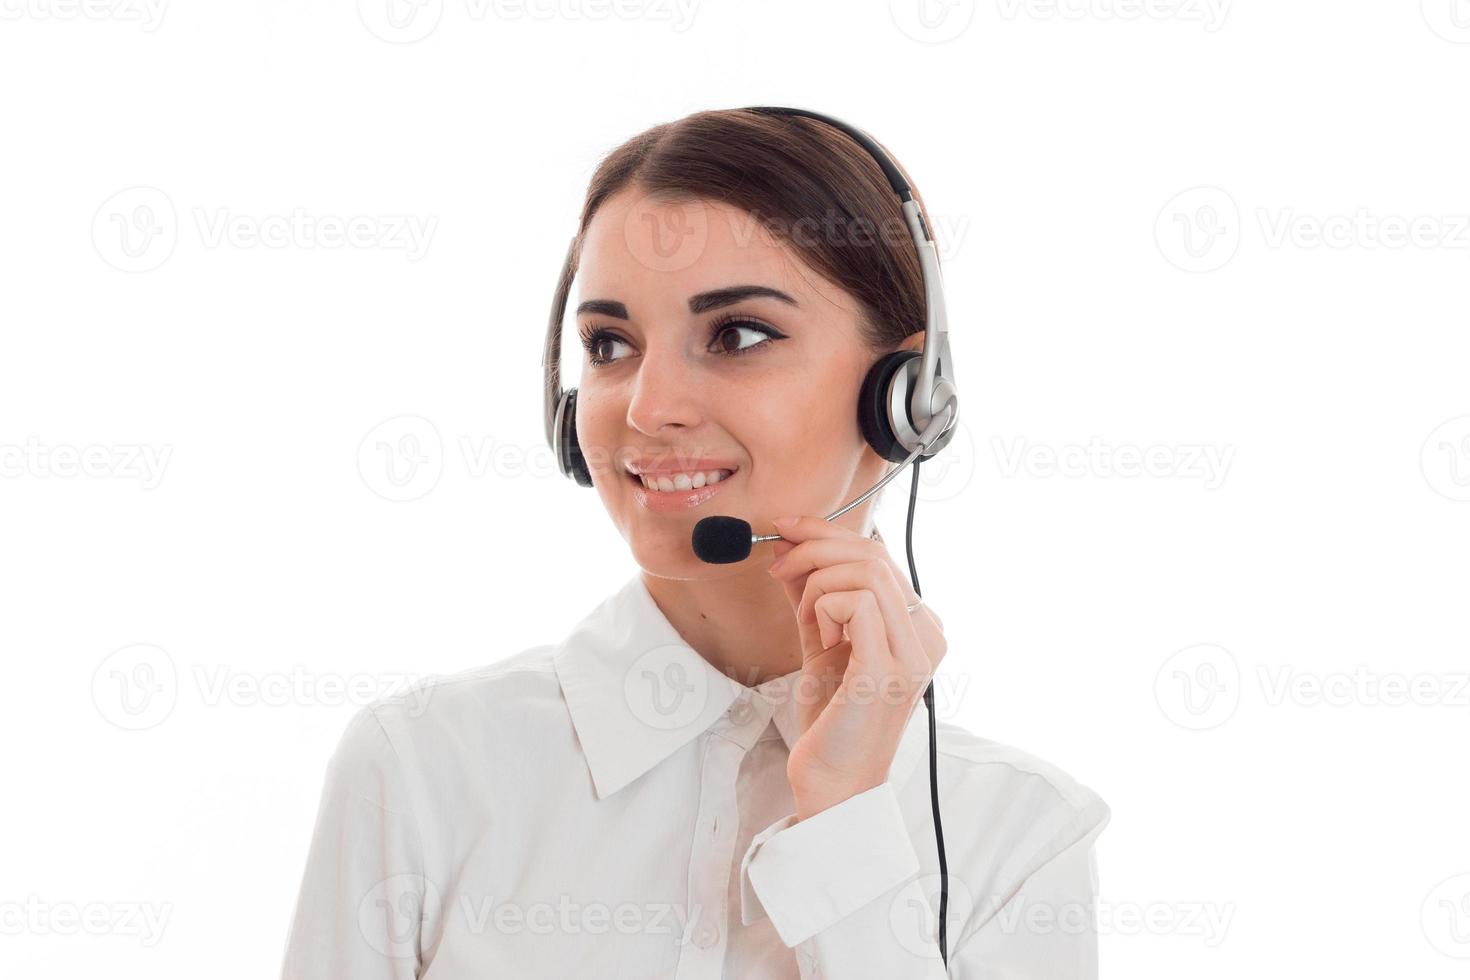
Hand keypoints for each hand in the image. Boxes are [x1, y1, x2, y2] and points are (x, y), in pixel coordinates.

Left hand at [765, 516, 946, 821]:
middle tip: (778, 563)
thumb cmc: (831, 721)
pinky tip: (822, 638)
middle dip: (816, 546)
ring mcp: (913, 653)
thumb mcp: (821, 643)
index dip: (829, 533)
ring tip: (808, 621)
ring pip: (866, 571)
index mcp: (920, 627)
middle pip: (874, 554)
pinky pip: (857, 602)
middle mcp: (928, 636)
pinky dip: (825, 608)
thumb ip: (812, 596)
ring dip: (818, 582)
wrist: (833, 784)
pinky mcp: (888, 670)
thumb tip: (789, 546)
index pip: (880, 555)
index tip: (786, 528)